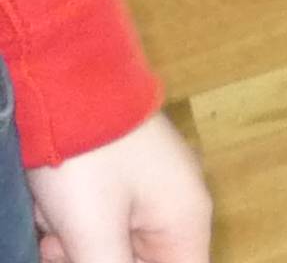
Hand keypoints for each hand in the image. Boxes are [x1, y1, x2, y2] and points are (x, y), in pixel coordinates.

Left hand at [29, 113, 212, 262]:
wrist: (67, 85)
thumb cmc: (89, 160)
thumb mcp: (95, 231)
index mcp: (187, 218)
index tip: (100, 260)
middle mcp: (179, 206)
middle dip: (98, 260)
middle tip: (61, 249)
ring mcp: (153, 190)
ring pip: (117, 248)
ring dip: (81, 249)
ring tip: (54, 232)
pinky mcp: (126, 181)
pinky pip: (106, 225)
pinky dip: (78, 229)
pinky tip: (55, 215)